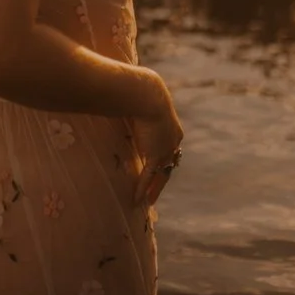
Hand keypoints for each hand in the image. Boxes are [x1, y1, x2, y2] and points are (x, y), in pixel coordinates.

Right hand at [131, 82, 183, 207]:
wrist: (146, 95)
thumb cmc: (140, 93)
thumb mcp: (140, 103)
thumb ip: (134, 108)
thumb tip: (121, 100)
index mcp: (173, 128)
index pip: (170, 149)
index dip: (165, 159)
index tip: (159, 166)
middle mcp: (174, 141)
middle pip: (170, 164)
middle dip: (163, 177)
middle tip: (157, 188)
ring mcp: (166, 150)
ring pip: (162, 174)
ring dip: (155, 189)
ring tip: (149, 201)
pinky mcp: (156, 156)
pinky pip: (149, 176)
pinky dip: (143, 188)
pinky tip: (136, 200)